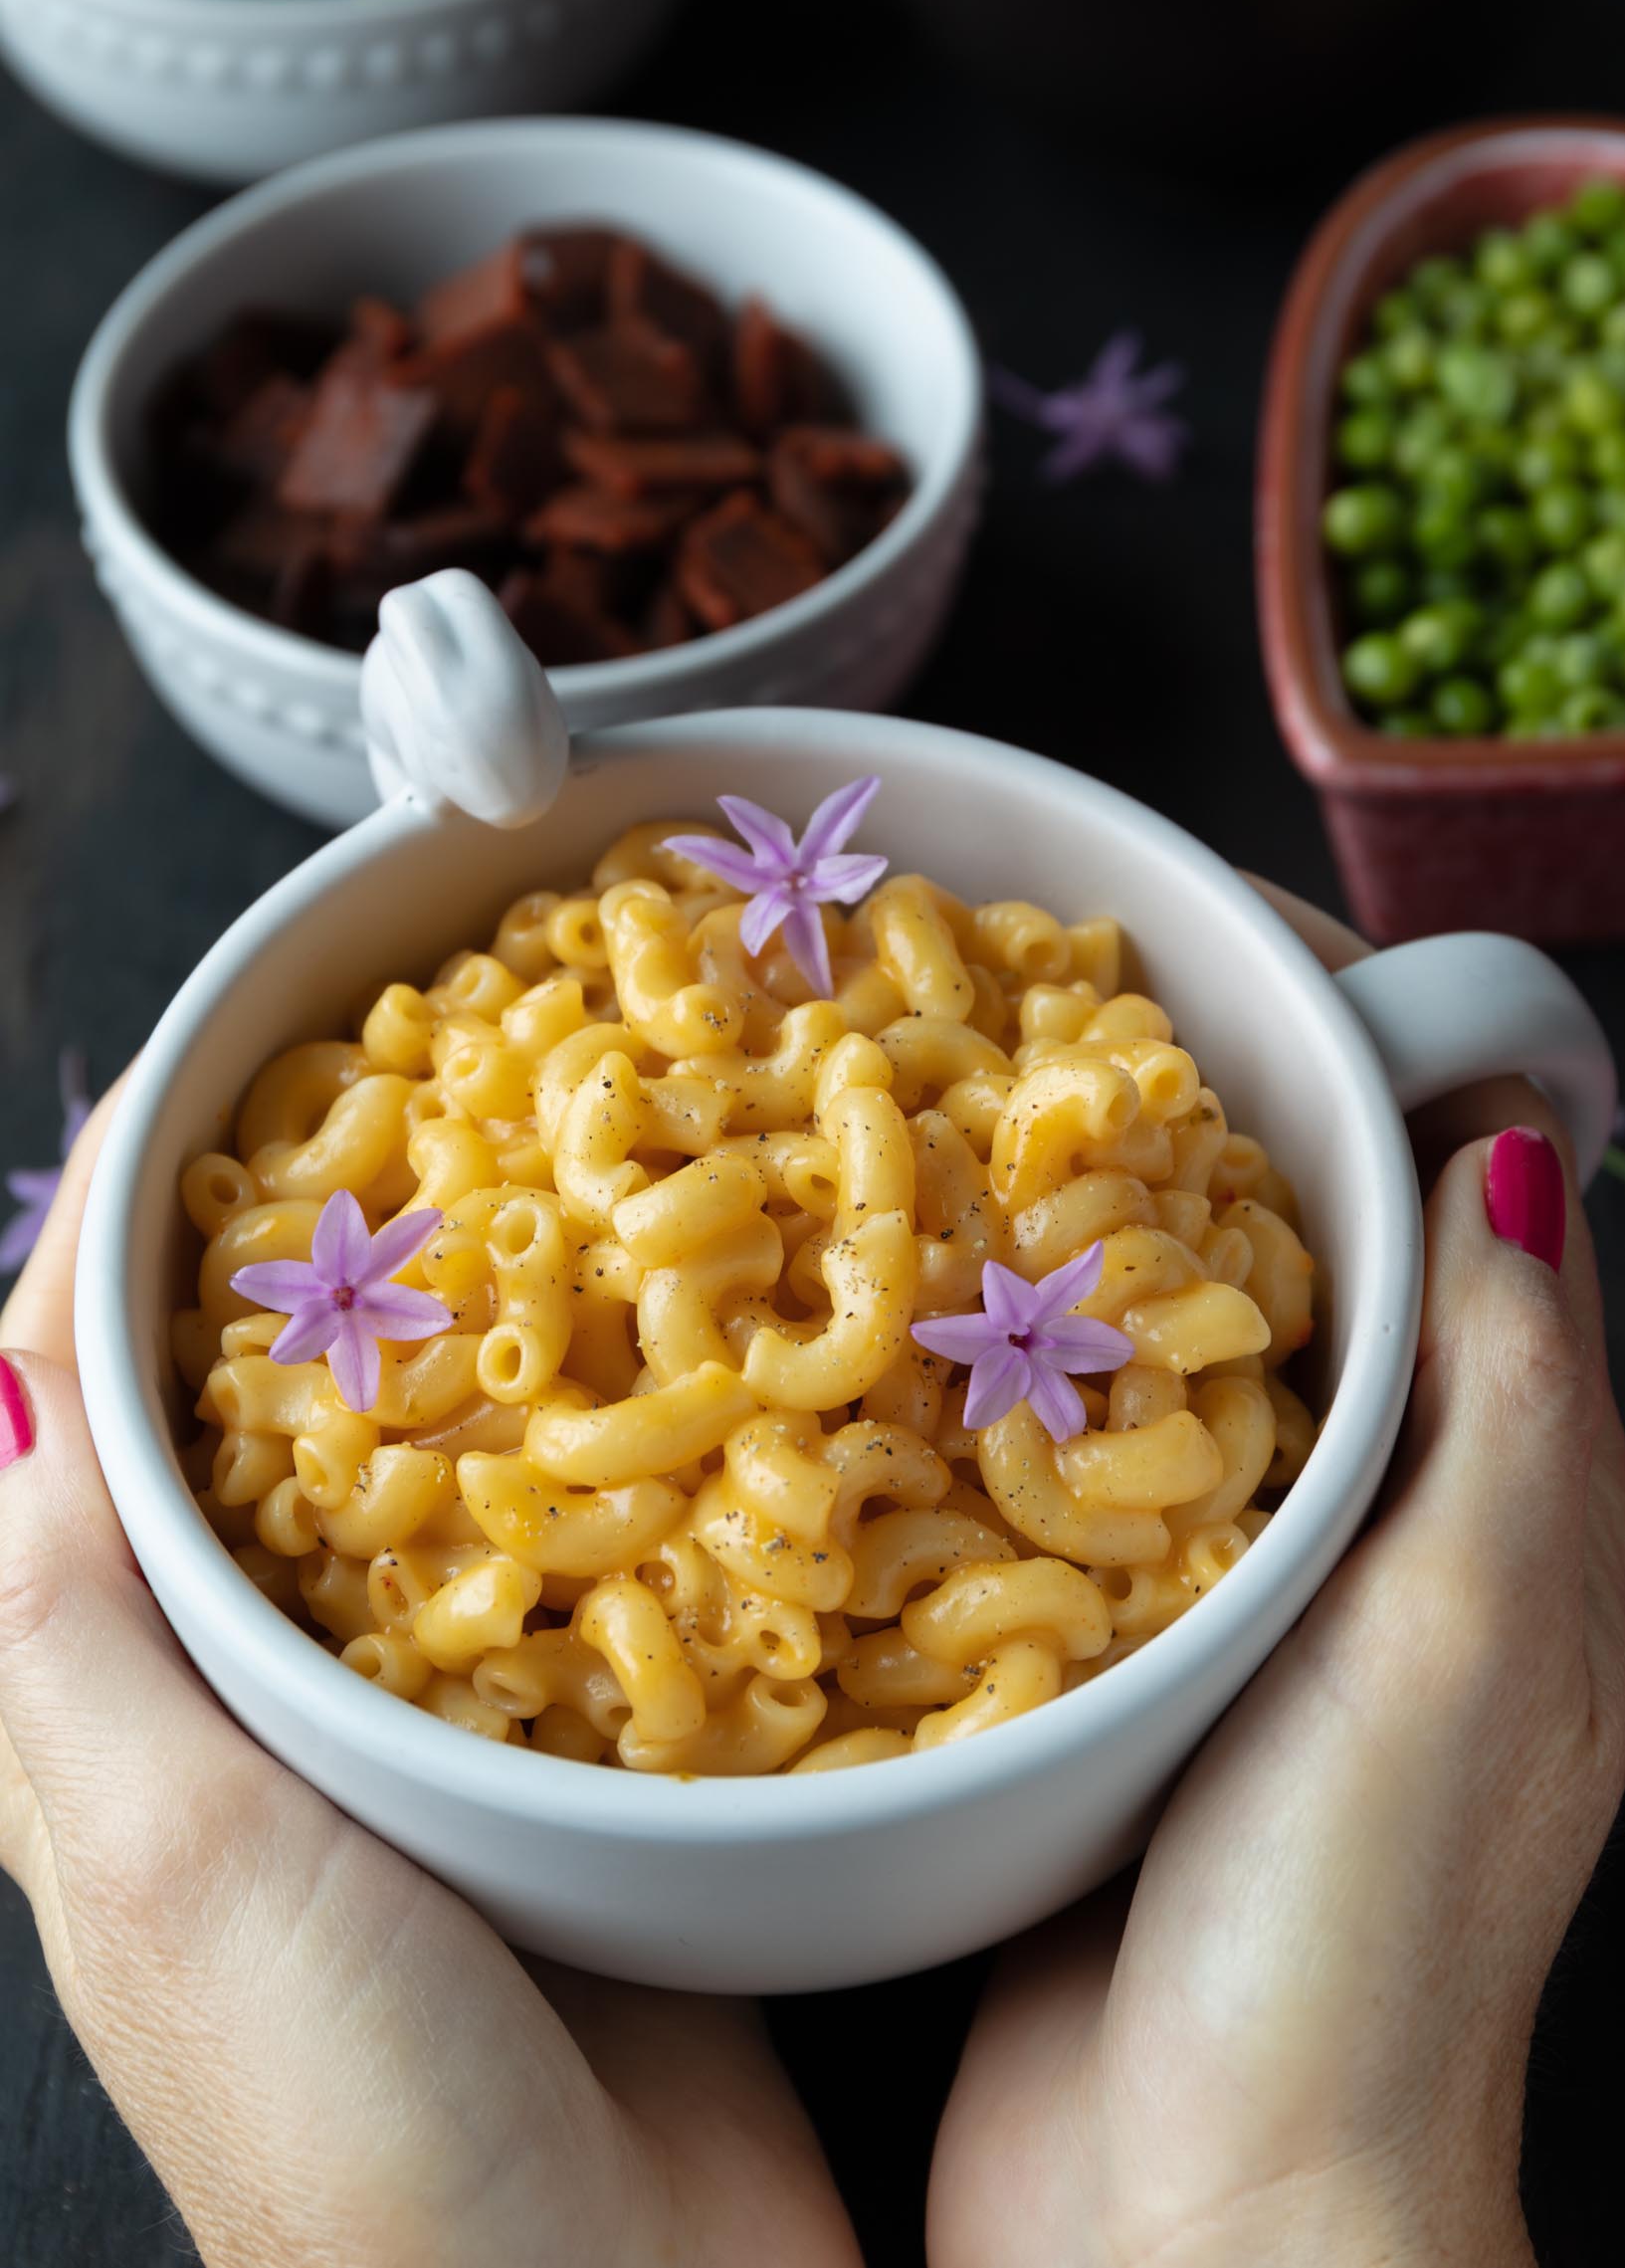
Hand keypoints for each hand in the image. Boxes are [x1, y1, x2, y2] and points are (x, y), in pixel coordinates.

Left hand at [0, 1101, 860, 2267]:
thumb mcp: (165, 1858)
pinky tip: (658, 1389)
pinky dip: (579, 1457)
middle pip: (227, 1430)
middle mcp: (244, 1717)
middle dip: (282, 1267)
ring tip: (531, 1206)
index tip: (191, 1086)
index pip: (57, 1428)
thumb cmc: (353, 2110)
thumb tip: (3, 1377)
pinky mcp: (553, 1773)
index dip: (103, 1250)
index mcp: (111, 1723)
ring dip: (442, 1345)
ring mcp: (408, 1744)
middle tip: (394, 1114)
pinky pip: (552, 1570)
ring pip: (397, 1481)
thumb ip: (65, 1628)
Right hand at [929, 888, 1624, 2267]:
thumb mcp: (1481, 1636)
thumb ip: (1513, 1395)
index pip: (1444, 1197)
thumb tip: (1508, 1139)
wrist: (1194, 2226)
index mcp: (1488, 1495)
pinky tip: (858, 1326)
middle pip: (1267, 1250)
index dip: (1348, 1048)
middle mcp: (1352, 1527)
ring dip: (1039, 1238)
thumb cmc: (1362, 1941)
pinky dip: (952, 1383)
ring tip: (915, 1119)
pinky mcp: (1062, 1666)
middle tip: (1015, 1001)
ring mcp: (1195, 1595)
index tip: (1208, 933)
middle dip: (1164, 1116)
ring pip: (1120, 1351)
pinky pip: (1008, 1479)